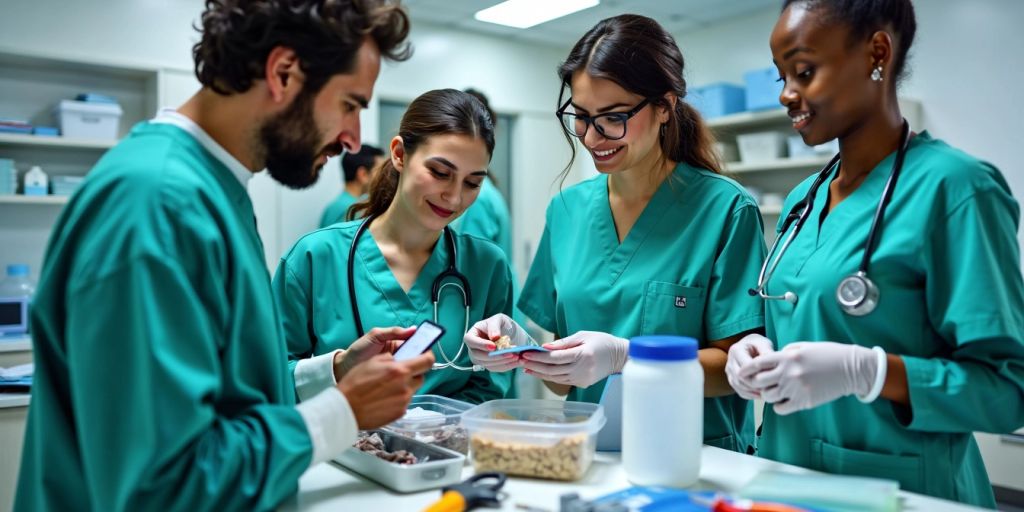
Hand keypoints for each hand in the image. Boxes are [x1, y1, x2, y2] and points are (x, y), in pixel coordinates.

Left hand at [333, 326, 415, 380]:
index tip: (427, 349)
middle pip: (415, 357)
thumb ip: (393, 332)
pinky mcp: (392, 380)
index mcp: (397, 343)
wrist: (344, 368)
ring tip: (410, 371)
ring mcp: (396, 368)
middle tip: (416, 362)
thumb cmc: (359, 350)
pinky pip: (403, 378)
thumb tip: (413, 329)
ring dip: (412, 369)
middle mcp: (399, 356)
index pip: (415, 344)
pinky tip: (405, 379)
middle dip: (418, 359)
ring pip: (411, 368)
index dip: (422, 346)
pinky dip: (406, 378)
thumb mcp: (375, 336)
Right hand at [337, 351, 434, 429]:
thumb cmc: (355, 383)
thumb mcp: (372, 361)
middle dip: (412, 373)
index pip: (428, 361)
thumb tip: (402, 358)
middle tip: (398, 374)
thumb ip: (392, 358)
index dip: (428, 356)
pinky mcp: (400, 413)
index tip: (425, 355)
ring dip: (404, 386)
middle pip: (420, 376)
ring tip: (386, 388)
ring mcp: (404, 401)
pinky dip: (398, 398)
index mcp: (400, 370)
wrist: (345, 409)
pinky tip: (383, 399)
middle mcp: (406, 386)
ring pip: (412, 390)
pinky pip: (405, 402)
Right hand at [463, 313, 530, 371]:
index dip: (481, 345)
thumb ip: (494, 326)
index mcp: (471, 335)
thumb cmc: (499, 324)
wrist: (506, 332)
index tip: (493, 346)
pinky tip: (516, 361)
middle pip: (478, 356)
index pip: (471, 341)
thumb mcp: (497, 320)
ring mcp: (480, 359)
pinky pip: (496, 368)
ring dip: (503, 361)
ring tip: (515, 356)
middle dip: (494, 356)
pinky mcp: (489, 365)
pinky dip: (507, 366)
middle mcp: (473, 349)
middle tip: (509, 353)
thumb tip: (494, 337)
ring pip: (488, 364)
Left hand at [520, 331, 627, 387]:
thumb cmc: (602, 342)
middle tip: (520, 361)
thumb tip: (545, 347)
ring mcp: (582, 378)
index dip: (539, 356)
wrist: (619, 357)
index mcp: (583, 355)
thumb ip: (564, 342)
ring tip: (525, 368)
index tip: (525, 353)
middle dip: (535, 365)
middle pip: (553, 369)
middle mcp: (582, 369)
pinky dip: (549, 377)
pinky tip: (539, 372)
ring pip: (555, 377)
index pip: (556, 357)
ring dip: (539, 373)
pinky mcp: (582, 383)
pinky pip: (562, 381)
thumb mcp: (584, 335)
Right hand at [725, 333, 775, 399]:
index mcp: (736, 350)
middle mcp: (729, 360)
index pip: (745, 367)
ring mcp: (729, 370)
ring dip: (752, 391)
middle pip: (739, 377)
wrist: (750, 345)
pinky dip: (749, 395)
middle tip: (770, 388)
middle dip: (754, 384)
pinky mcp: (731, 378)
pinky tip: (760, 395)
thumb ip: (767, 353)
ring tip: (767, 393)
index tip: (772, 378)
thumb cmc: (759, 344)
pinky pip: (738, 390)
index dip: (757, 374)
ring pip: (738, 385)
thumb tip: (772, 366)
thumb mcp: (764, 344)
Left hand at [746, 341, 883, 414]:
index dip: (747, 369)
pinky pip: (781, 408)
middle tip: (762, 384)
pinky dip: (779, 406)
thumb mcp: (804, 346)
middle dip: (757, 383)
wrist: (851, 369)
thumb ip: (786, 352)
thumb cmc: (828, 355)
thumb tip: (772, 360)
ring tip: (776, 392)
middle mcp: (789, 372)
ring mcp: (796, 388)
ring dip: (769, 395)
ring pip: (768, 396)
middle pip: (759, 382)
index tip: (741, 373)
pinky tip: (785, 401)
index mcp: (788, 356)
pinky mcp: (804, 402)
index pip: (758, 363)